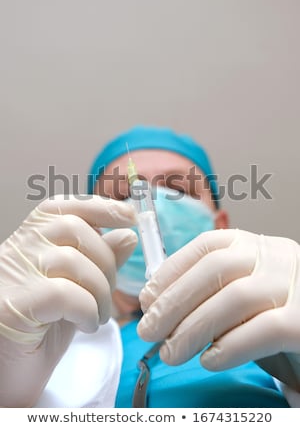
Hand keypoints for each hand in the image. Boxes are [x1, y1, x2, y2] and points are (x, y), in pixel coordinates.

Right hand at [0, 195, 136, 406]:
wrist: (9, 372)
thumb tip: (127, 235)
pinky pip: (62, 293)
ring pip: (70, 260)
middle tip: (109, 294)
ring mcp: (12, 273)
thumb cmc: (41, 327)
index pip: (63, 206)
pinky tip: (86, 324)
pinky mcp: (12, 304)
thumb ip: (100, 259)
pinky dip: (86, 309)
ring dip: (99, 291)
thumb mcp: (78, 289)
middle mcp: (17, 248)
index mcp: (31, 239)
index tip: (129, 217)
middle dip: (106, 260)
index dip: (100, 207)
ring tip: (98, 315)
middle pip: (72, 228)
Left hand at [138, 229, 299, 391]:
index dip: (171, 271)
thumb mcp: (241, 293)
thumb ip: (209, 290)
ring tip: (171, 353)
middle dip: (174, 301)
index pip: (208, 246)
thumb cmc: (273, 316)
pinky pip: (264, 329)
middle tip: (148, 331)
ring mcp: (296, 286)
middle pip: (216, 269)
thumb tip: (156, 300)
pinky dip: (230, 346)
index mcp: (256, 246)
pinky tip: (209, 360)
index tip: (147, 299)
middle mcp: (277, 257)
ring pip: (236, 298)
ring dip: (193, 328)